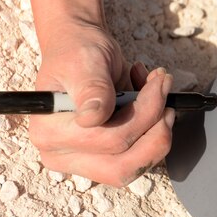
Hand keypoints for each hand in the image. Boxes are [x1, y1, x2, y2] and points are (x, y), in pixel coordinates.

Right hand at [28, 21, 174, 185]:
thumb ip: (91, 89)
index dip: (143, 114)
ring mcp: (85, 159)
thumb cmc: (77, 52)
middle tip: (166, 101)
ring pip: (135, 165)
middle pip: (121, 167)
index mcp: (50, 133)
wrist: (80, 48)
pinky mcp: (106, 156)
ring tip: (157, 91)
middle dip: (155, 134)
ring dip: (158, 129)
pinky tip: (149, 97)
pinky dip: (155, 128)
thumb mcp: (85, 63)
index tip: (158, 84)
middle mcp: (63, 154)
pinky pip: (140, 155)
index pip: (107, 139)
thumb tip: (93, 117)